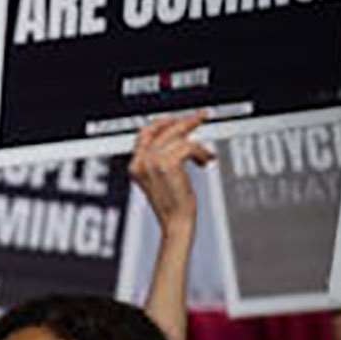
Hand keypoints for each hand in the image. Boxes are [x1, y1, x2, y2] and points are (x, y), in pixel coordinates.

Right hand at [128, 112, 211, 231]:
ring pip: (177, 136)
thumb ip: (160, 159)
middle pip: (160, 128)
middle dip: (183, 120)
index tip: (181, 119)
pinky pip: (189, 146)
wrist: (176, 223)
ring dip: (197, 144)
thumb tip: (178, 137)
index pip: (145, 132)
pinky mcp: (168, 165)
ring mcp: (152, 162)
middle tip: (200, 116)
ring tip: (204, 156)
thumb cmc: (173, 206)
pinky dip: (201, 152)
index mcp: (135, 165)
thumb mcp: (160, 179)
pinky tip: (205, 161)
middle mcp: (140, 161)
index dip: (164, 122)